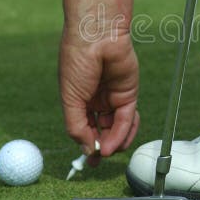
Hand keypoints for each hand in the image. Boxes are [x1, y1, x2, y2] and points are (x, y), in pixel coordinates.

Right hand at [58, 27, 139, 163]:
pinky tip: (116, 142)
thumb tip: (86, 150)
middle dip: (100, 147)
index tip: (87, 163)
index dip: (86, 145)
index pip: (84, 128)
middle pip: (102, 130)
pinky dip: (124, 132)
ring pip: (116, 128)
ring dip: (113, 143)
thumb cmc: (77, 62)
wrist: (96, 37)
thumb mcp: (70, 98)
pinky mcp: (129, 93)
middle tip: (97, 161)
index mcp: (78, 99)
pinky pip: (128, 118)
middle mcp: (96, 100)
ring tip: (106, 151)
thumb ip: (76, 126)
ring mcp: (113, 97)